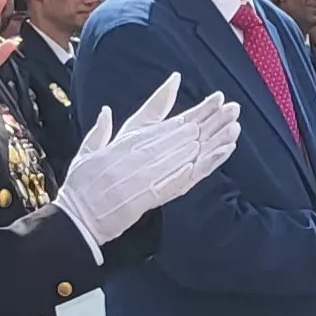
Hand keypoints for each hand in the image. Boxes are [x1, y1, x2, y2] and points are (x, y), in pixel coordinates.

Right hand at [56, 77, 241, 250]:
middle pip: (186, 132)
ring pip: (192, 150)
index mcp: (129, 139)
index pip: (169, 119)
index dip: (195, 109)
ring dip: (216, 137)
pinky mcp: (160, 193)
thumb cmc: (81, 185)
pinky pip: (191, 175)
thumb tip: (105, 110)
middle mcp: (144, 152)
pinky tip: (225, 150)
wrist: (80, 216)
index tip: (215, 98)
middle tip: (234, 107)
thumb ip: (101, 130)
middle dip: (211, 119)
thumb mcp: (88, 150)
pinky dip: (209, 162)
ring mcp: (153, 172)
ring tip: (235, 125)